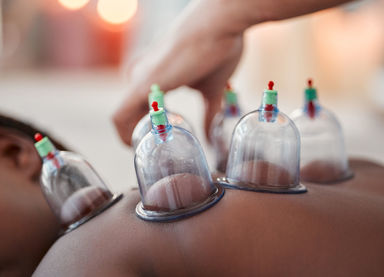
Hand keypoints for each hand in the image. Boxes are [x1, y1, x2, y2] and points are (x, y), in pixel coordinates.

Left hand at [113, 0, 243, 144]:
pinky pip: (120, 116)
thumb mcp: (212, 88)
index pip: (141, 106)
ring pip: (123, 116)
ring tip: (148, 152)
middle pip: (130, 113)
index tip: (160, 142)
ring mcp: (141, 78)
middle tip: (156, 152)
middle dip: (141, 136)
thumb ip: (208, 112)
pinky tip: (135, 146)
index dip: (148, 128)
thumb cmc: (219, 50)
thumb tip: (211, 136)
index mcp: (156, 74)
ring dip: (132, 137)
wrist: (221, 24)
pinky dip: (124, 134)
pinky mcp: (142, 84)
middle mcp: (143, 74)